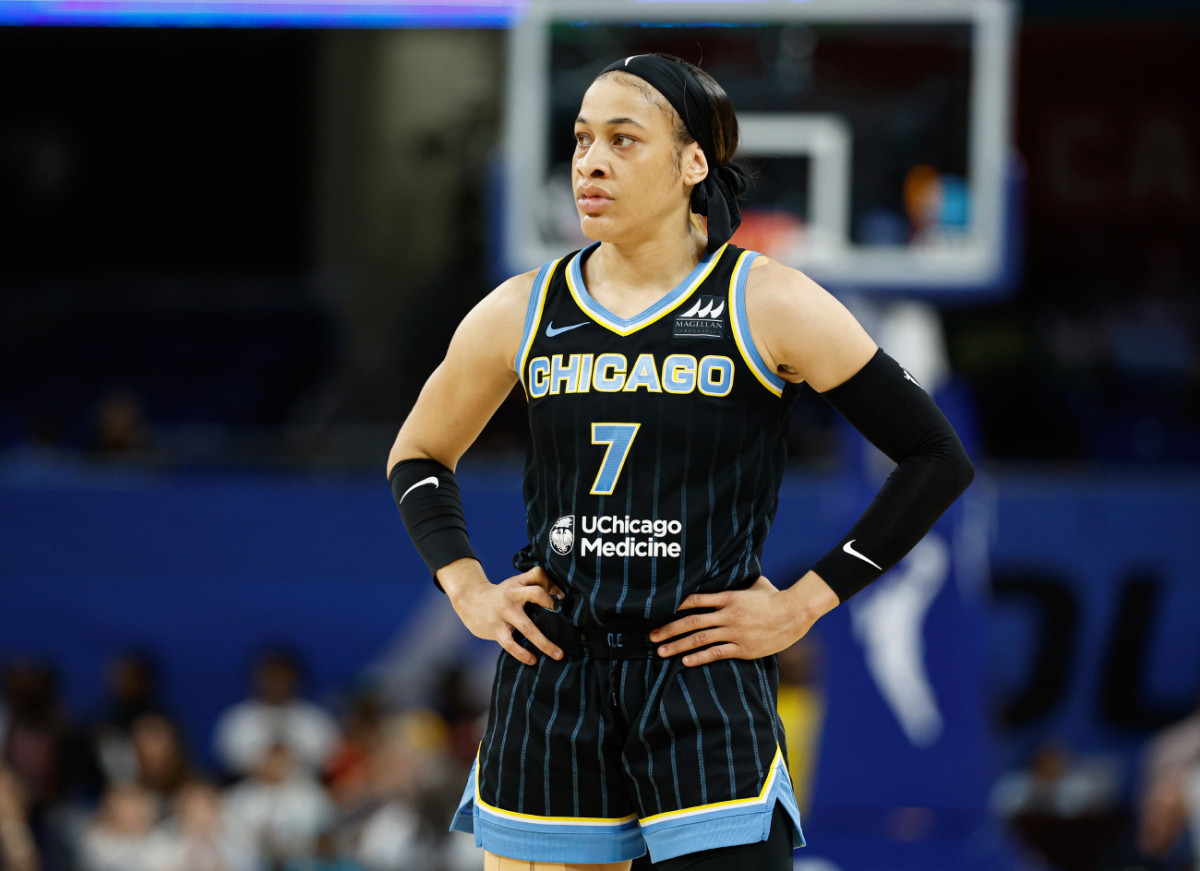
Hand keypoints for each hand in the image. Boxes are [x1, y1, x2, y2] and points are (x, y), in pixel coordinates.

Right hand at [439, 560, 564, 665]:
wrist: (470, 600)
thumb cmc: (502, 594)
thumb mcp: (515, 582)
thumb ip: (535, 581)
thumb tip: (561, 593)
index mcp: (518, 583)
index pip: (539, 576)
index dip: (554, 585)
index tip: (565, 599)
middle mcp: (512, 595)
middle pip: (537, 594)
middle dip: (553, 607)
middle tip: (568, 624)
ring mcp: (503, 613)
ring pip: (528, 627)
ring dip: (545, 643)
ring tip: (558, 655)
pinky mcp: (496, 629)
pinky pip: (511, 644)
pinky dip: (522, 653)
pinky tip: (532, 660)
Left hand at [649, 572, 838, 666]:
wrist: (795, 613)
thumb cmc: (775, 597)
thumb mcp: (755, 583)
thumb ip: (739, 581)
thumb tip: (732, 568)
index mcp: (728, 597)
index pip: (695, 600)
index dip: (675, 605)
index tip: (658, 611)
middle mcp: (727, 615)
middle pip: (691, 622)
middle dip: (668, 629)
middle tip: (651, 636)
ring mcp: (734, 632)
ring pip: (700, 639)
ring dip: (678, 645)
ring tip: (661, 651)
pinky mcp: (743, 648)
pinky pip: (717, 653)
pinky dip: (700, 657)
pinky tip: (686, 661)